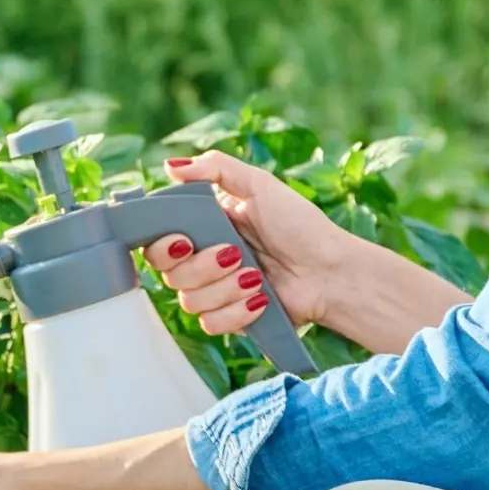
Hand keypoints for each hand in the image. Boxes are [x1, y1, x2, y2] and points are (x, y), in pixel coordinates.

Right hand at [138, 150, 371, 333]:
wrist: (331, 271)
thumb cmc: (300, 225)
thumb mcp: (260, 185)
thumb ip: (215, 169)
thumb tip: (171, 165)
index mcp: (204, 226)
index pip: (157, 241)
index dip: (161, 245)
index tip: (183, 241)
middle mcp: (204, 259)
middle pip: (167, 273)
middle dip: (201, 266)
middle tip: (234, 254)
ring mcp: (217, 291)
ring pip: (189, 300)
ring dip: (224, 288)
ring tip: (257, 276)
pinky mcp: (231, 318)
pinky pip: (211, 323)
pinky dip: (236, 312)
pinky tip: (260, 299)